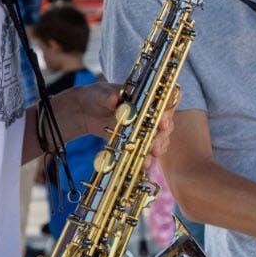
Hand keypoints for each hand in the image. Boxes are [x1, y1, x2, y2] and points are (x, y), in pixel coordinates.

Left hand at [59, 82, 177, 166]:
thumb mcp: (100, 93)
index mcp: (146, 94)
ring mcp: (146, 125)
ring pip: (160, 136)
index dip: (169, 107)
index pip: (166, 97)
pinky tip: (144, 163)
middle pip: (166, 121)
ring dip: (158, 146)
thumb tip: (113, 99)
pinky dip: (148, 155)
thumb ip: (108, 96)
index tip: (163, 119)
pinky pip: (149, 147)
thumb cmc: (96, 96)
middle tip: (156, 143)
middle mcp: (150, 110)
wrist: (86, 111)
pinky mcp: (139, 138)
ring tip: (150, 156)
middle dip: (163, 133)